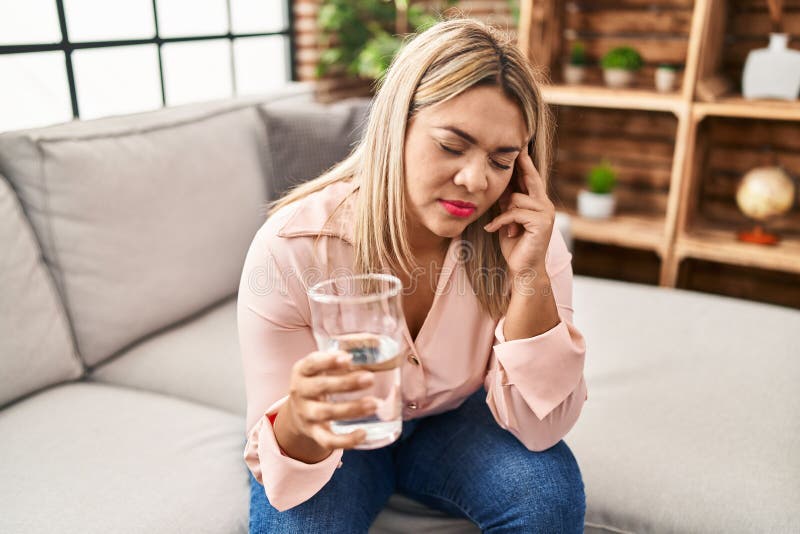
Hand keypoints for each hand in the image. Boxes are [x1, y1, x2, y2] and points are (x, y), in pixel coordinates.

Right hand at [286, 351, 377, 449]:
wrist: (298, 412)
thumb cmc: (319, 382)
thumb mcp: (321, 368)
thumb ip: (341, 359)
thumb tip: (375, 345)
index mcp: (302, 371)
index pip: (311, 363)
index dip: (328, 361)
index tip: (347, 358)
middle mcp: (300, 392)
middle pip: (321, 387)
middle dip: (346, 383)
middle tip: (370, 378)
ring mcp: (306, 414)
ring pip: (326, 413)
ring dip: (351, 409)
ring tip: (374, 404)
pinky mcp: (314, 433)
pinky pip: (327, 441)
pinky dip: (345, 440)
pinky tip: (363, 434)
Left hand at [483, 147, 554, 277]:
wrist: (523, 268)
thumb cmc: (515, 245)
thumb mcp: (508, 219)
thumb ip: (507, 203)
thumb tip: (499, 186)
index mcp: (538, 203)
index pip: (531, 178)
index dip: (525, 163)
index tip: (520, 146)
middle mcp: (545, 205)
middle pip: (531, 179)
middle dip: (522, 164)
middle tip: (517, 147)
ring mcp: (546, 213)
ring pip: (517, 199)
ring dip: (504, 213)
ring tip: (503, 227)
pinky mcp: (541, 223)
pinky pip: (514, 213)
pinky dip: (501, 222)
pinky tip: (492, 230)